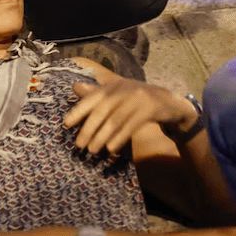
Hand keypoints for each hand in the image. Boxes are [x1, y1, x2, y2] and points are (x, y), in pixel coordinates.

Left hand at [65, 73, 196, 155]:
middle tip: (78, 145)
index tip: (65, 125)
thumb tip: (75, 87)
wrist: (170, 103)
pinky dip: (119, 138)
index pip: (92, 97)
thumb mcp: (118, 95)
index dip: (78, 110)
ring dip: (101, 137)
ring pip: (115, 120)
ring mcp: (138, 98)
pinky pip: (130, 126)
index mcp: (114, 85)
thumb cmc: (137, 101)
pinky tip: (110, 149)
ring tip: (92, 150)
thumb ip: (97, 93)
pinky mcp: (150, 109)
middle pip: (102, 110)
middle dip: (88, 128)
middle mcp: (124, 88)